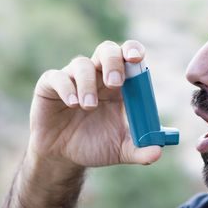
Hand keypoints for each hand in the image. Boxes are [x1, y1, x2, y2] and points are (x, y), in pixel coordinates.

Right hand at [27, 40, 162, 167]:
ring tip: (89, 106)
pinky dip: (66, 88)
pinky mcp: (50, 86)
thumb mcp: (121, 150)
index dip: (133, 51)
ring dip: (88, 83)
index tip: (137, 59)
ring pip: (82, 64)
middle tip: (115, 83)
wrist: (64, 157)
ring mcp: (73, 78)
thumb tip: (157, 153)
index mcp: (119, 85)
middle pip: (107, 51)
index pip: (128, 57)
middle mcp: (97, 75)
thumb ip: (140, 150)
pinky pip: (57, 77)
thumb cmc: (96, 146)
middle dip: (113, 62)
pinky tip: (73, 104)